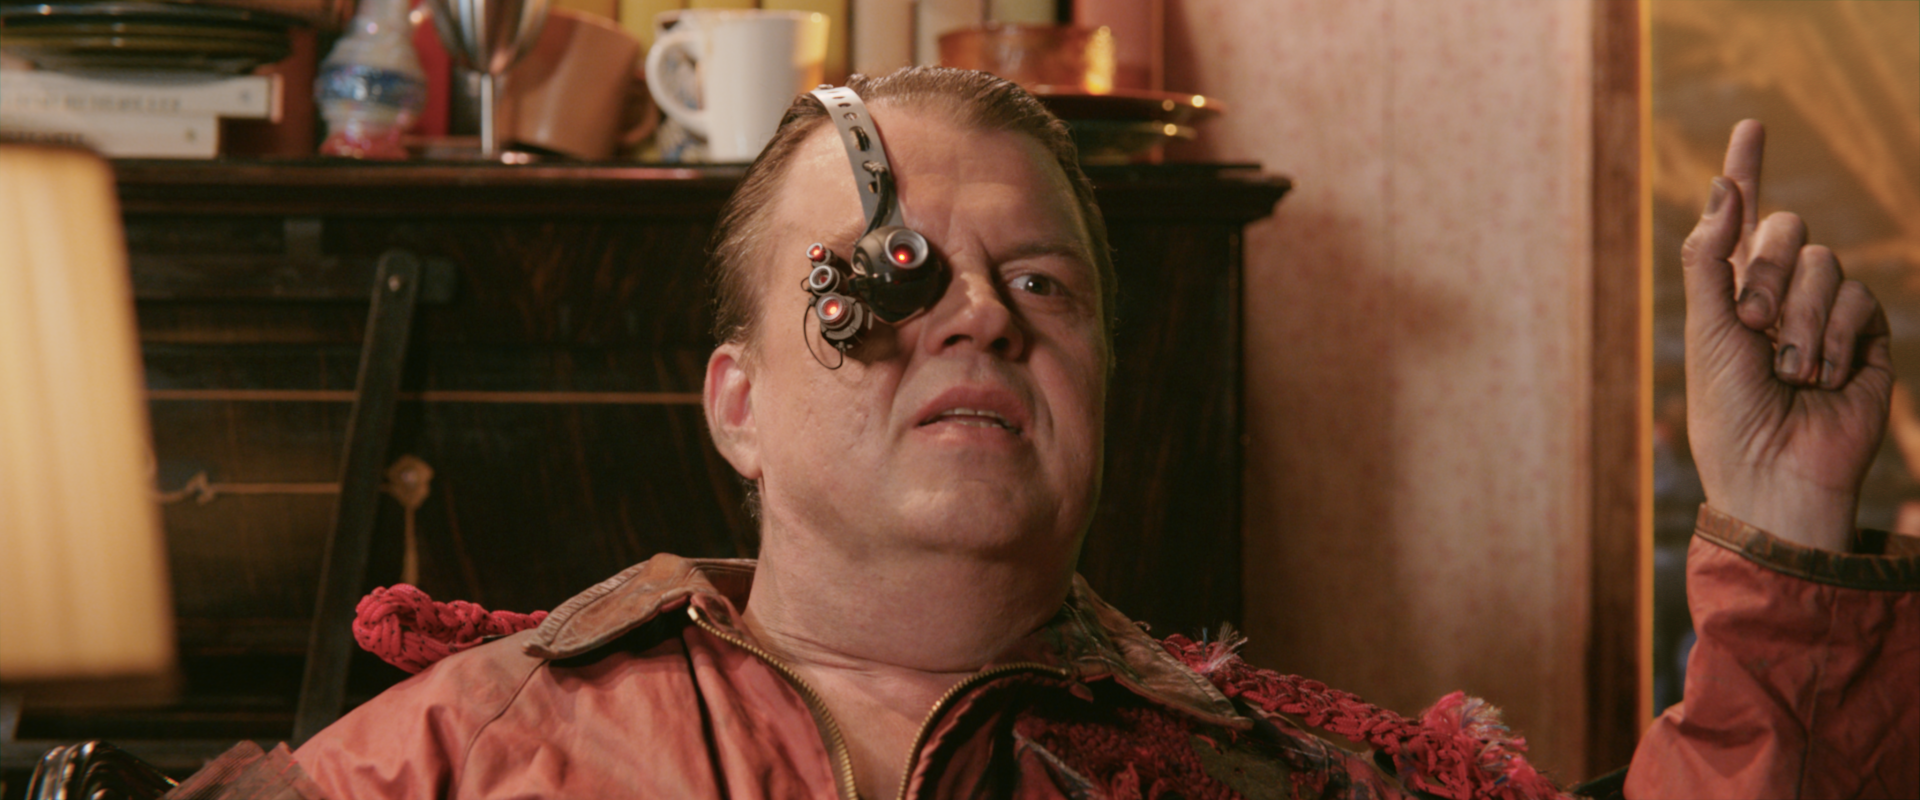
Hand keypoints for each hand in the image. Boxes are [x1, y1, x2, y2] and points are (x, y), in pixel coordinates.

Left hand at [1682, 119, 1893, 551]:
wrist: (1776, 471)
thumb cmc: (1728, 411)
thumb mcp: (1707, 329)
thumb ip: (1710, 256)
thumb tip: (1722, 184)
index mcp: (1730, 291)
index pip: (1740, 218)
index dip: (1748, 170)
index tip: (1751, 126)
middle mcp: (1778, 293)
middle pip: (1783, 228)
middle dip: (1764, 272)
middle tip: (1753, 326)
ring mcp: (1824, 312)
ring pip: (1822, 262)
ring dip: (1798, 318)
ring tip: (1787, 371)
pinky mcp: (1865, 334)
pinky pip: (1858, 298)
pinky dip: (1833, 337)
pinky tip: (1822, 379)